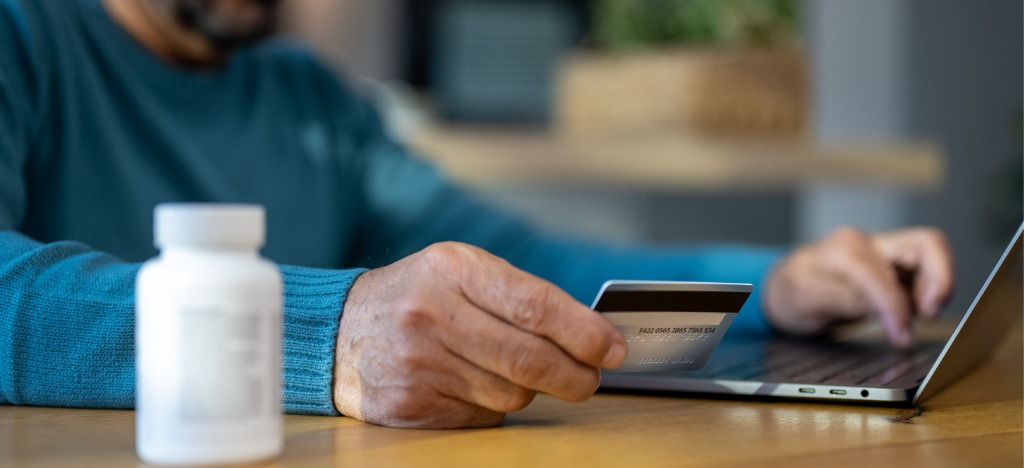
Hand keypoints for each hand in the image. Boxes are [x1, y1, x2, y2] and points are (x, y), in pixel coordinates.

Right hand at [332, 242, 626, 427]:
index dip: (584, 332)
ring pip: (511, 394)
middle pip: (529, 360)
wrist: (341, 332)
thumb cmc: (418, 295)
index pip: (534, 305)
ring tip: (511, 369)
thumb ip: (519, 294)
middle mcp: (432, 315)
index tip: (613, 347)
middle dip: (575, 375)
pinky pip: (482, 417)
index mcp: (451, 269)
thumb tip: (591, 334)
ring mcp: (418, 364)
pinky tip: (472, 383)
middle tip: (590, 378)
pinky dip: (491, 405)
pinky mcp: (410, 406)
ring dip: (528, 389)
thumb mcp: (460, 270)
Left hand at [763, 226, 953, 347]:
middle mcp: (867, 243)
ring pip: (932, 253)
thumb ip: (843, 300)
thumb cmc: (792, 293)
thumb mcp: (806, 300)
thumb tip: (879, 306)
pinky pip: (927, 268)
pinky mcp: (893, 264)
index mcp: (843, 250)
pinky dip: (931, 289)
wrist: (784, 287)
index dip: (896, 310)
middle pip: (927, 245)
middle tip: (928, 315)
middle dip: (939, 282)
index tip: (901, 337)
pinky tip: (916, 310)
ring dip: (937, 286)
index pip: (884, 276)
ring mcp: (883, 250)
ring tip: (922, 314)